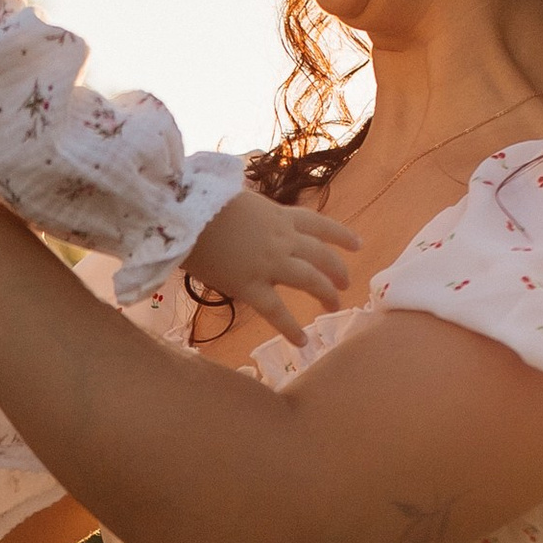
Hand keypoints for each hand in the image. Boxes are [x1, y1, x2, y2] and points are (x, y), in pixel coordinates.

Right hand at [184, 182, 360, 339]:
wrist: (184, 214)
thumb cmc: (202, 202)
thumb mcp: (240, 200)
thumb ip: (255, 214)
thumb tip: (252, 220)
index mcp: (279, 215)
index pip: (319, 224)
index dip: (341, 235)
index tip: (357, 245)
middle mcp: (283, 239)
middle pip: (321, 256)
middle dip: (338, 270)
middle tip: (346, 284)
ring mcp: (270, 263)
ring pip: (311, 280)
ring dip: (327, 294)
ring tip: (334, 307)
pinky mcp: (251, 286)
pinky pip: (277, 312)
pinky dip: (291, 328)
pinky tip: (302, 342)